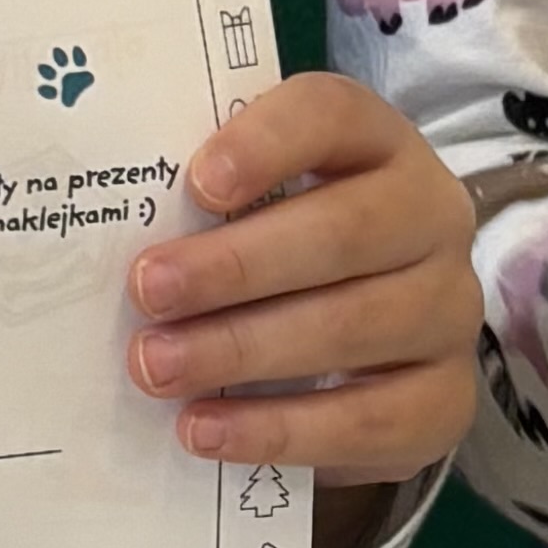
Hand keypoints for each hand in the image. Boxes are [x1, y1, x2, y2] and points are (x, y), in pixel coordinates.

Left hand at [128, 77, 478, 521]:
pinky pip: (369, 420)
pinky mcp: (447, 401)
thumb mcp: (252, 214)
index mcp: (378, 146)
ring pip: (354, 327)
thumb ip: (204, 208)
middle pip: (344, 231)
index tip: (198, 184)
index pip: (335, 116)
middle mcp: (431, 219)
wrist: (364, 361)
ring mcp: (448, 312)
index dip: (268, 143)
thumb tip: (100, 236)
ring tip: (157, 368)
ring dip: (242, 351)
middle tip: (147, 292)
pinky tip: (206, 432)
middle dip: (236, 265)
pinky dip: (279, 430)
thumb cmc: (281, 261)